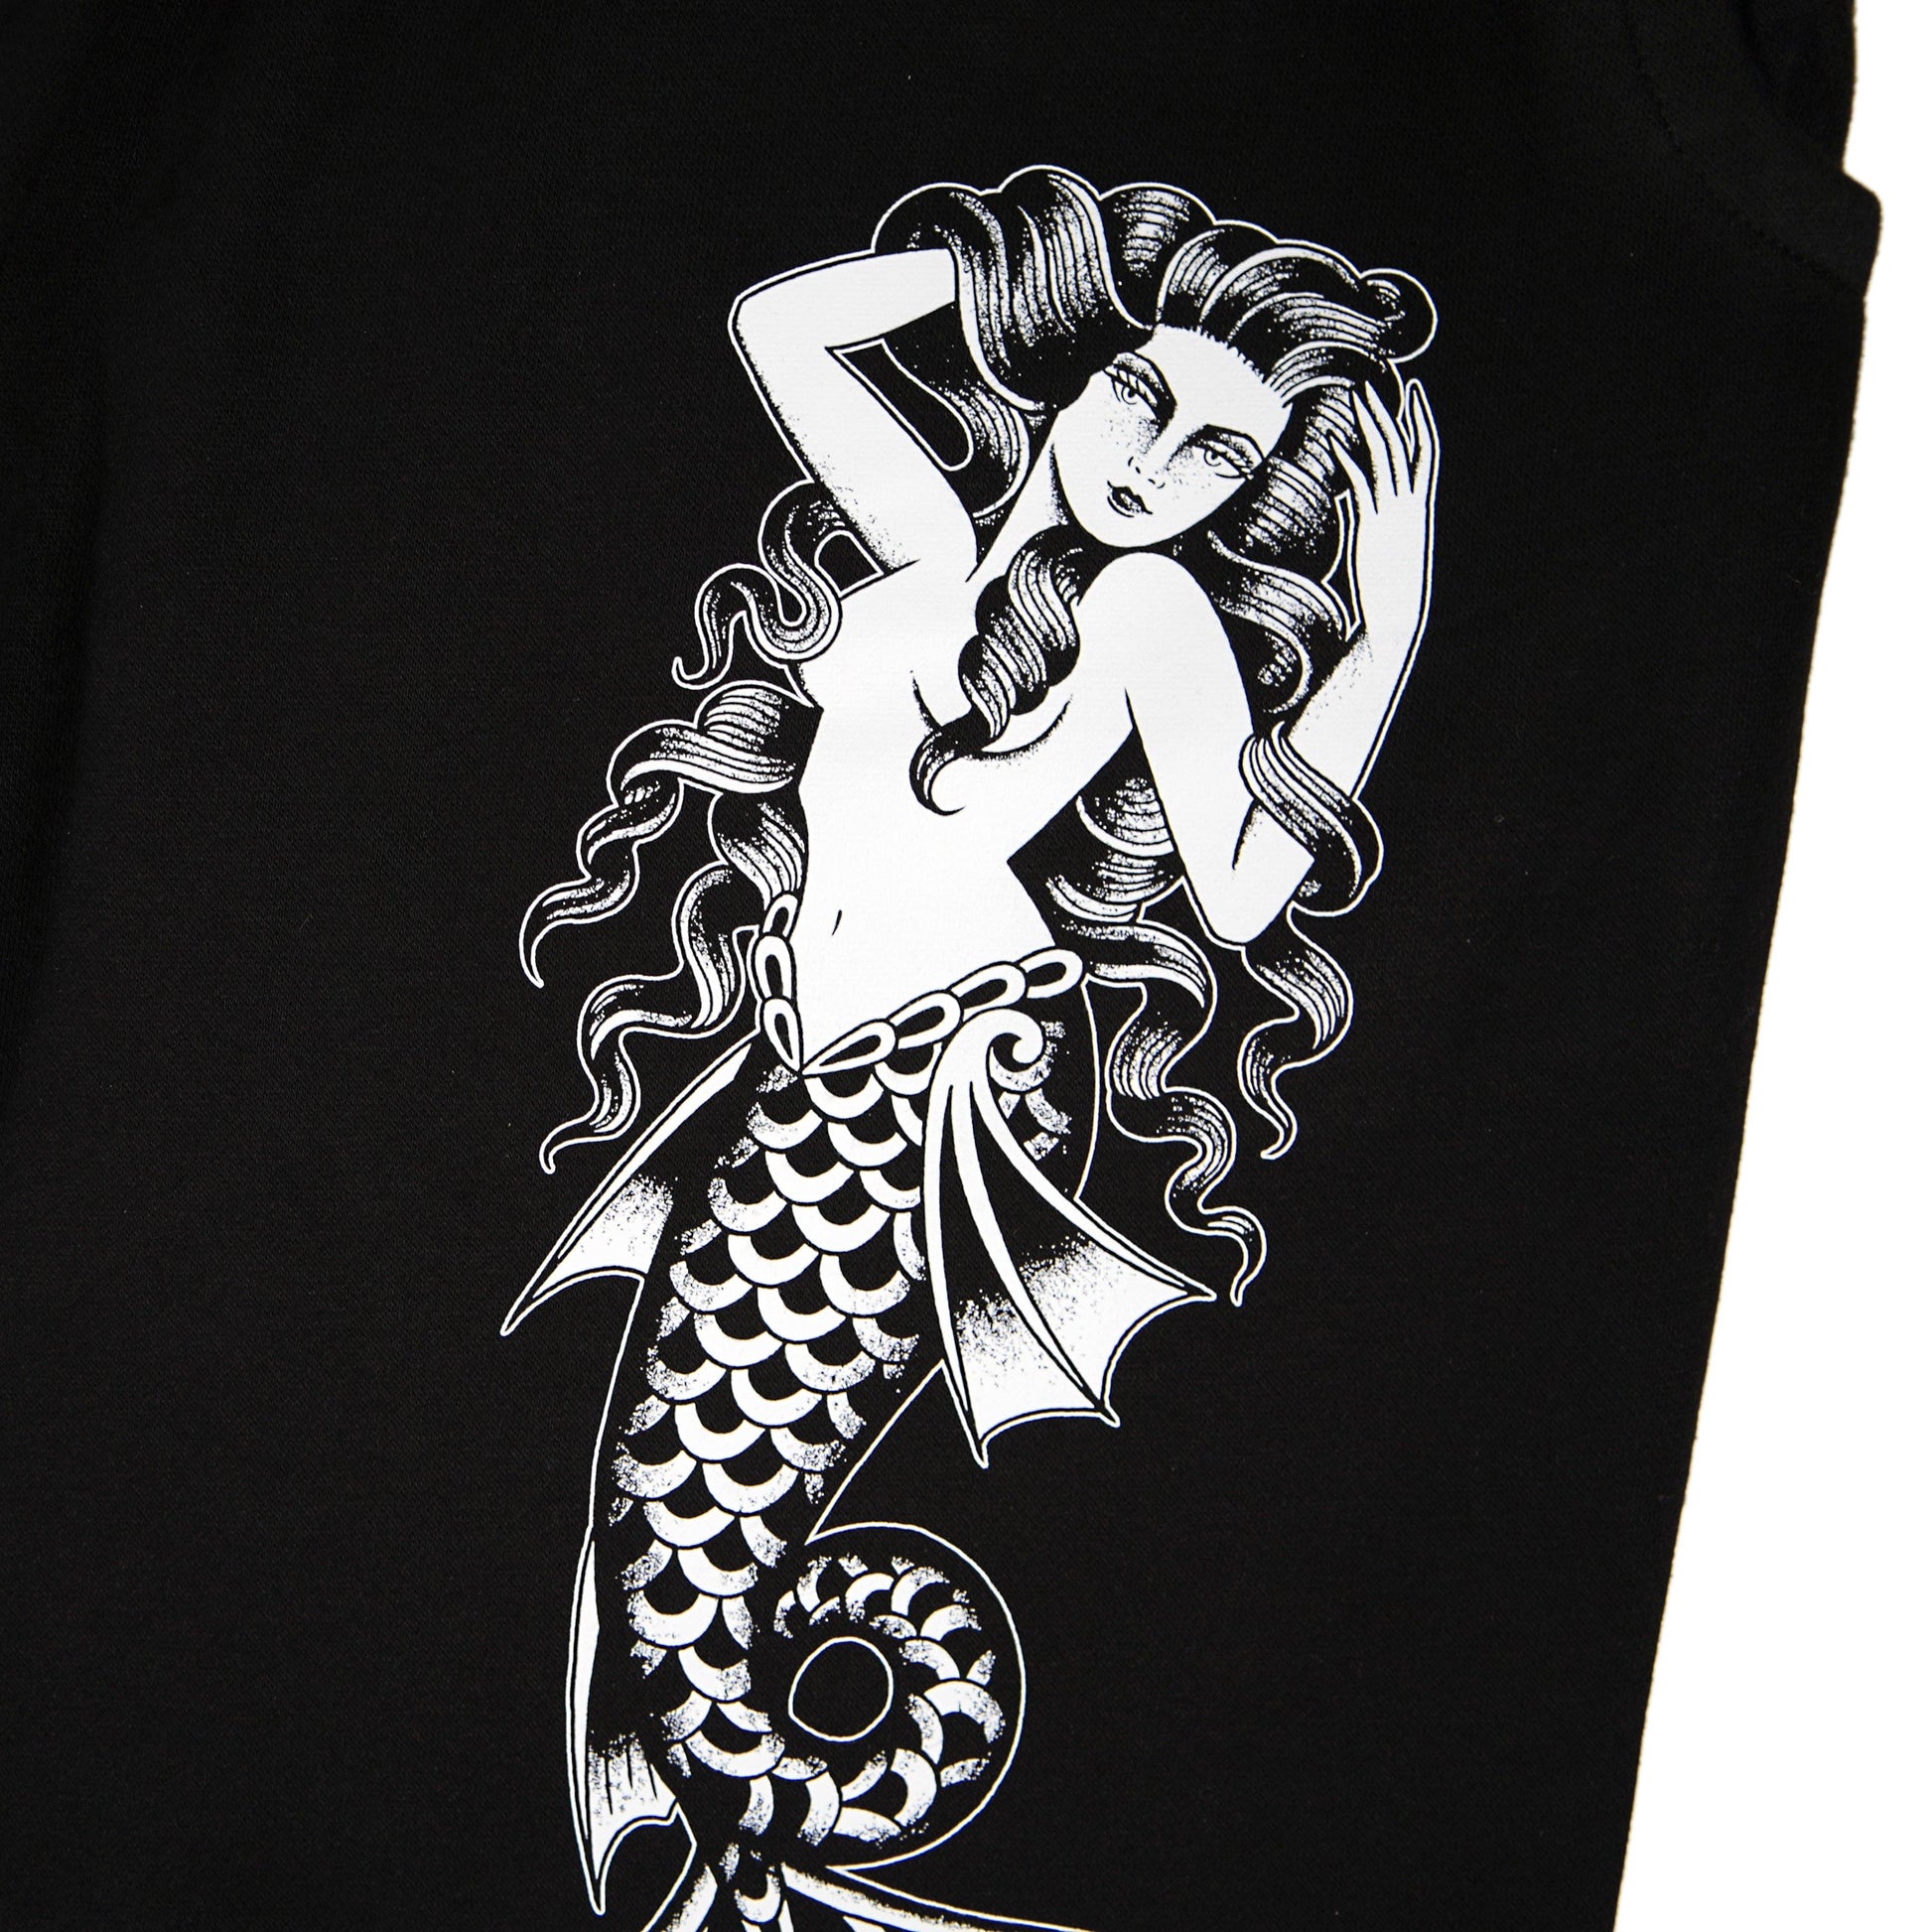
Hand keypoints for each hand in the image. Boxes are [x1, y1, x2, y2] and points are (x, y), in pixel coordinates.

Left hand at [1332, 379, 1437, 652]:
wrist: (1397, 618)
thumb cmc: (1390, 589)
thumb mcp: (1383, 546)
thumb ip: (1367, 517)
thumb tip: (1348, 502)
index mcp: (1419, 507)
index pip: (1424, 451)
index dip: (1419, 419)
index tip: (1413, 391)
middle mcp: (1410, 505)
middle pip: (1401, 446)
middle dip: (1388, 412)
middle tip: (1373, 383)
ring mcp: (1393, 514)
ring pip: (1384, 458)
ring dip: (1369, 425)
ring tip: (1356, 397)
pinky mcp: (1373, 528)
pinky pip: (1360, 487)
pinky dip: (1348, 463)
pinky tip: (1334, 444)